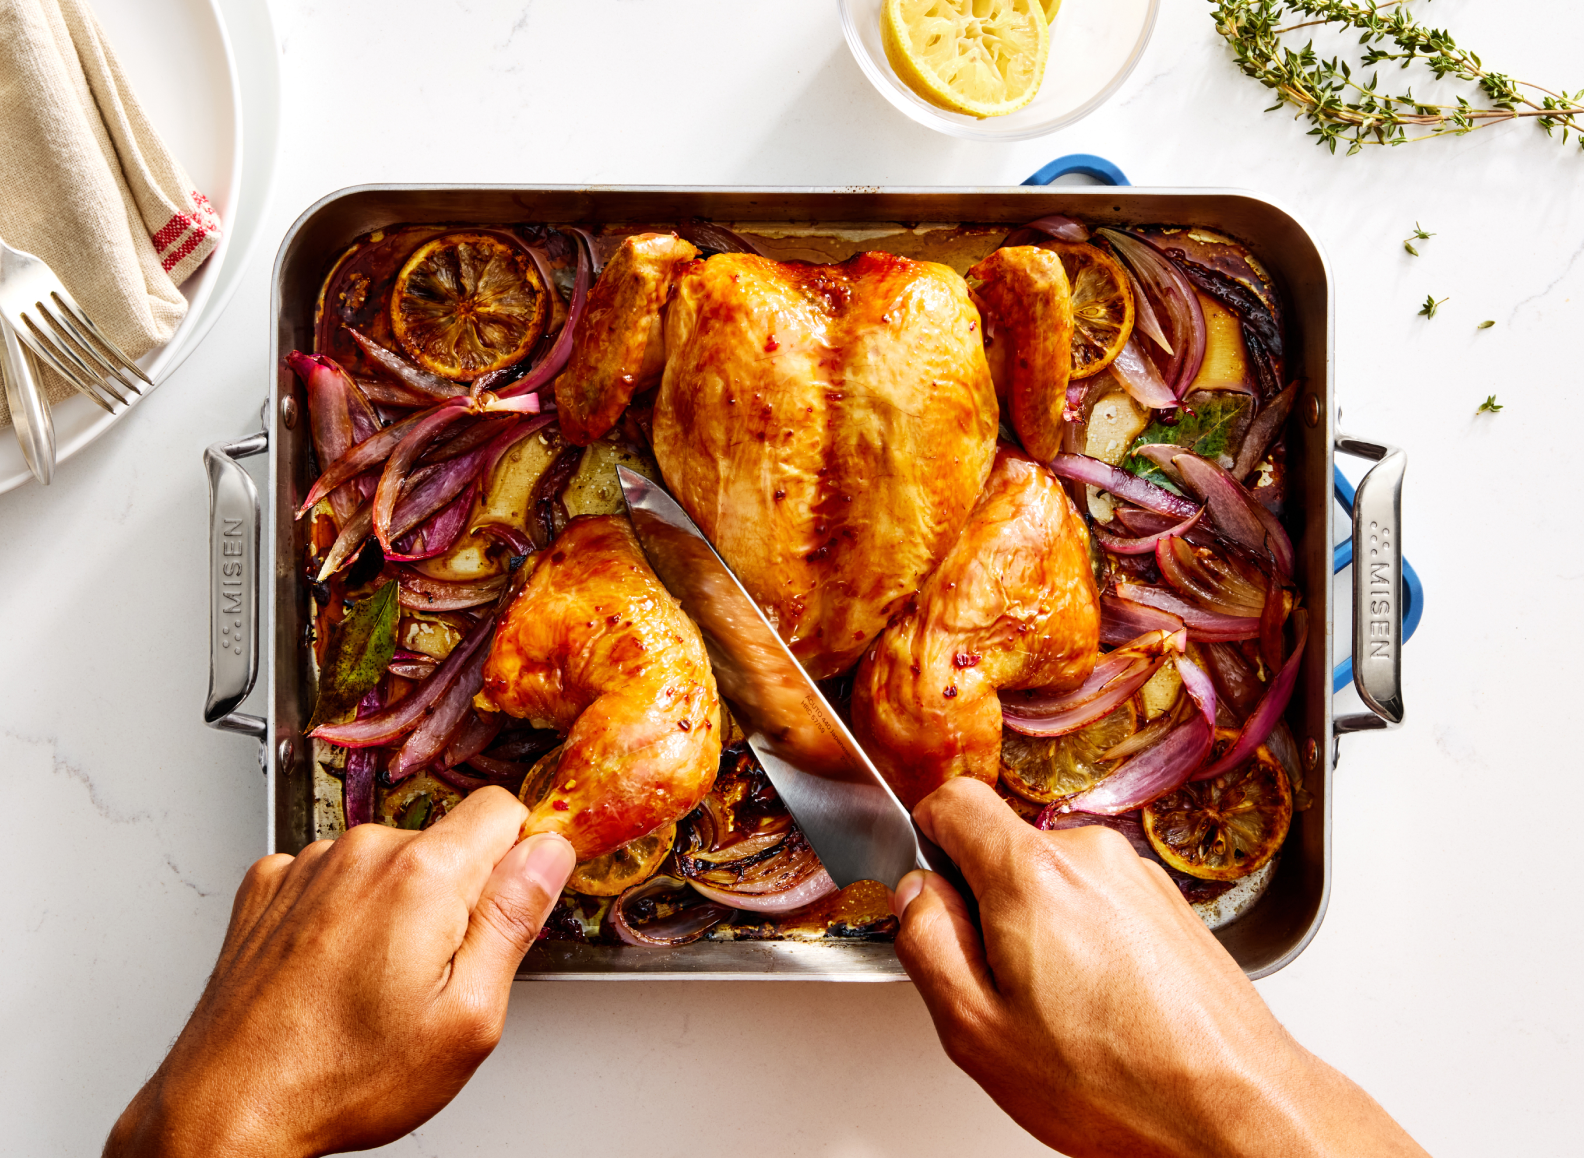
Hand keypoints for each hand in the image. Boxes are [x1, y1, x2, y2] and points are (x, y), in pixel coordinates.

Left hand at [104, 787, 574, 1157]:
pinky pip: (334, 876)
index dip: (521, 855)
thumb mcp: (467, 1017)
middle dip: (456, 895)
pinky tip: (336, 970)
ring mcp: (308, 865)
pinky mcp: (270, 886)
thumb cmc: (340, 1077)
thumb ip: (515, 920)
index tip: (511, 902)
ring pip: (389, 861)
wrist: (228, 1108)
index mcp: (423, 876)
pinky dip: (344, 912)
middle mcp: (362, 853)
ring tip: (375, 982)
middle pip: (445, 841)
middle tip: (436, 974)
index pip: (504, 809)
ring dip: (397, 905)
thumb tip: (548, 855)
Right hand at [891, 778, 1426, 1157]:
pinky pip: (1097, 901)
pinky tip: (1101, 1006)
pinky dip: (1086, 941)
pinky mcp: (1167, 903)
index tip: (934, 894)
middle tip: (1000, 984)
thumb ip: (927, 944)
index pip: (954, 800)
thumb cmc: (1121, 1082)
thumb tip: (916, 898)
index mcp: (1031, 873)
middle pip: (1003, 846)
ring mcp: (1136, 876)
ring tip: (1061, 1008)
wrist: (1236, 1108)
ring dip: (1039, 928)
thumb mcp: (977, 1029)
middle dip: (985, 904)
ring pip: (1051, 878)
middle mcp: (1090, 856)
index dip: (928, 842)